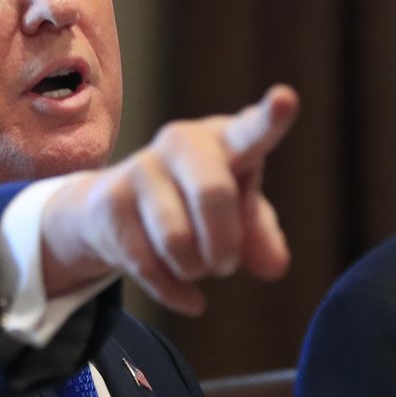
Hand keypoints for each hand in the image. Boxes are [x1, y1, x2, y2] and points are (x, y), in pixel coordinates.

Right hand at [38, 84, 297, 314]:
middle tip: (226, 265)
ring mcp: (141, 168)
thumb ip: (262, 238)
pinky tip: (187, 297)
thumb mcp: (238, 215)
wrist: (115, 204)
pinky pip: (148, 264)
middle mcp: (181, 142)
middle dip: (224, 246)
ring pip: (177, 240)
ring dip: (195, 270)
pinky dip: (174, 291)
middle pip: (213, 196)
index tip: (286, 100)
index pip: (251, 132)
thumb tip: (273, 267)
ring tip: (196, 266)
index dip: (271, 118)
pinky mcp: (110, 202)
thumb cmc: (195, 202)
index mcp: (225, 140)